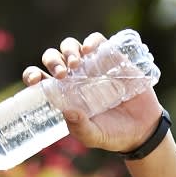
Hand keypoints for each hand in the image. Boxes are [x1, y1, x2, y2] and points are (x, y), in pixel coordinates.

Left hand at [24, 32, 164, 154]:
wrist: (143, 129)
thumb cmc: (113, 134)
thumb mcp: (94, 136)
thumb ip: (80, 128)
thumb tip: (68, 111)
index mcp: (63, 94)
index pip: (40, 78)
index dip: (32, 75)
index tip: (34, 80)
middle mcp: (74, 77)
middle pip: (53, 58)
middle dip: (52, 61)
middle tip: (62, 74)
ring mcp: (92, 66)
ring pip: (71, 46)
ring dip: (68, 50)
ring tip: (75, 64)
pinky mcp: (111, 58)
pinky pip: (96, 41)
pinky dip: (91, 40)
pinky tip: (90, 49)